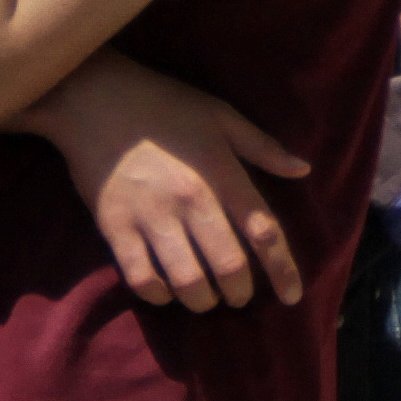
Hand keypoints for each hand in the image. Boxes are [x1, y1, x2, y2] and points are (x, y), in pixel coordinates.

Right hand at [36, 56, 306, 312]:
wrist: (96, 101)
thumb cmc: (167, 106)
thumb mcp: (223, 116)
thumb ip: (263, 148)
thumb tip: (303, 169)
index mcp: (222, 174)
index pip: (263, 231)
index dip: (283, 269)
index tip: (293, 296)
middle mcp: (191, 201)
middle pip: (228, 265)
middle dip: (240, 292)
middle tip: (241, 296)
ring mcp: (151, 217)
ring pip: (186, 280)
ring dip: (202, 300)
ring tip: (207, 299)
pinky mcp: (114, 228)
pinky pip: (140, 277)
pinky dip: (158, 294)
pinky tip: (166, 293)